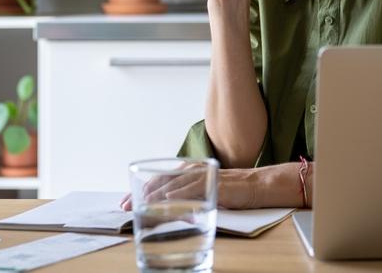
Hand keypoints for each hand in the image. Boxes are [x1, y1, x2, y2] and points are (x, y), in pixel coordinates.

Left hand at [120, 168, 261, 210]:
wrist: (256, 185)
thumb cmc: (231, 190)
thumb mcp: (204, 191)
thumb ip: (186, 196)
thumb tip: (166, 210)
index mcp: (188, 170)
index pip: (158, 179)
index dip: (140, 190)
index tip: (124, 201)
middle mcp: (192, 170)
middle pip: (160, 180)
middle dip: (140, 194)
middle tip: (125, 206)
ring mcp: (202, 176)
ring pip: (173, 184)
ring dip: (154, 195)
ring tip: (140, 204)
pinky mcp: (213, 184)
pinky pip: (192, 189)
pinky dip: (179, 195)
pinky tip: (168, 200)